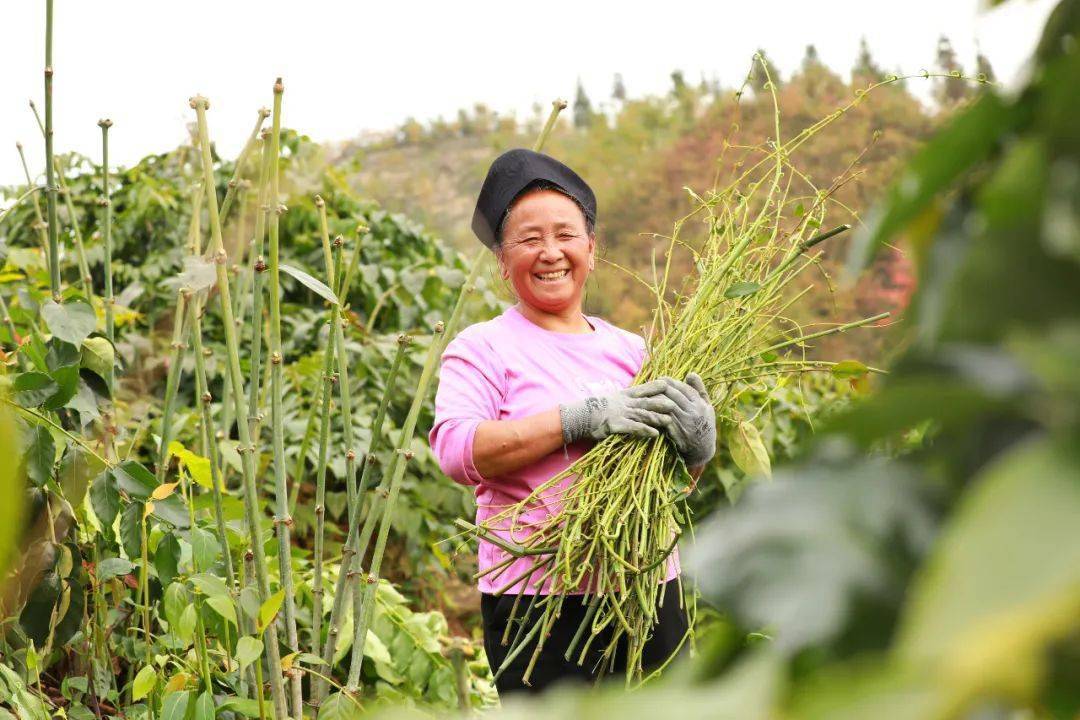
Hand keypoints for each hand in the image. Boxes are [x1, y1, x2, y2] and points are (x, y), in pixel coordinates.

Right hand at [559, 378, 690, 443]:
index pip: (643, 389)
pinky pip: (633, 428)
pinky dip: (644, 430)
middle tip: (677, 402)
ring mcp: (620, 413)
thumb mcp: (610, 400)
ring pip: (642, 414)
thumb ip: (623, 399)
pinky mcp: (616, 425)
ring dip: (657, 417)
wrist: (578, 416)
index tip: (670, 383)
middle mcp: (624, 402)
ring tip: (669, 421)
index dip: (656, 386)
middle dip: (662, 402)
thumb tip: (634, 399)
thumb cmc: (594, 410)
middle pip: (647, 401)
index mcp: (624, 395)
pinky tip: (654, 434)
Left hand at [648, 374, 716, 466]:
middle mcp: (694, 411)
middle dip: (661, 388)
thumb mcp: (707, 407)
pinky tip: (647, 411)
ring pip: (667, 406)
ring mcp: (685, 422)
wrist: (702, 450)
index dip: (671, 382)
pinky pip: (663, 420)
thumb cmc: (704, 426)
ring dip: (655, 400)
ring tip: (646, 396)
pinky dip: (655, 414)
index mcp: (700, 404)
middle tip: (650, 385)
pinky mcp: (677, 433)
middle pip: (674, 395)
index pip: (684, 388)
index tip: (660, 379)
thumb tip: (691, 373)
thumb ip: (700, 390)